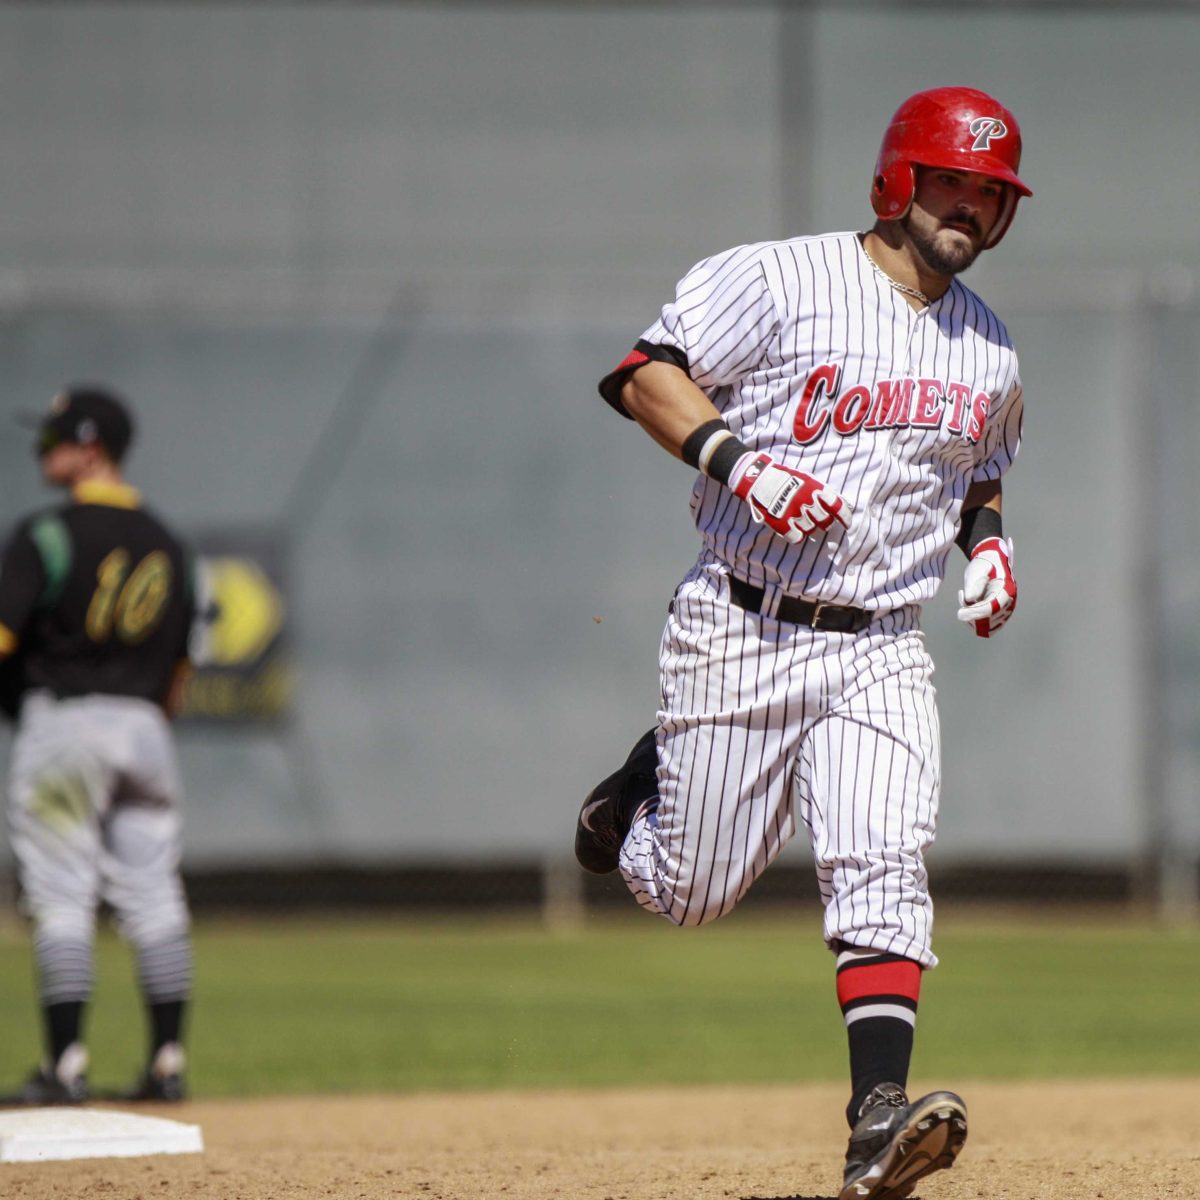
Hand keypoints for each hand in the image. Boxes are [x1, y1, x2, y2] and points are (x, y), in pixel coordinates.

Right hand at [731, 453, 848, 543]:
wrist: (758, 478)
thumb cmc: (785, 478)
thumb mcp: (807, 479)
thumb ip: (823, 492)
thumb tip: (844, 503)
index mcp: (815, 489)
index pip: (837, 506)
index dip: (845, 517)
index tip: (847, 524)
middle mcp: (806, 501)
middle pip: (825, 521)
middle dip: (825, 522)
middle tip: (820, 520)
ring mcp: (793, 513)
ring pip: (811, 529)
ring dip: (809, 527)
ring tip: (802, 520)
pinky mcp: (780, 523)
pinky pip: (796, 537)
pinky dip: (796, 535)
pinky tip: (793, 529)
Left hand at [957, 536, 1016, 637]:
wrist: (990, 565)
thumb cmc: (983, 566)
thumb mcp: (976, 570)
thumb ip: (973, 584)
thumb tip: (970, 598)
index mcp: (1006, 590)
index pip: (991, 609)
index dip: (974, 613)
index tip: (959, 613)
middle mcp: (1009, 604)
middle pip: (987, 621)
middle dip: (971, 614)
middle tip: (963, 597)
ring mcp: (1005, 613)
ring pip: (985, 628)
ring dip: (971, 618)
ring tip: (966, 600)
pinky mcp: (999, 618)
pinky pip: (985, 629)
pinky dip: (974, 621)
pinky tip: (970, 607)